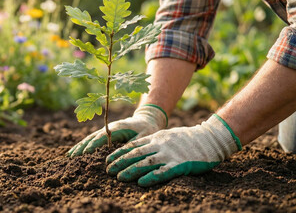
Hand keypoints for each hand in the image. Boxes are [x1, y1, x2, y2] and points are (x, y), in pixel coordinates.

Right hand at [67, 104, 166, 157]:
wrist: (147, 118)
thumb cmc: (147, 128)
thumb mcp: (143, 136)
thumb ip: (132, 144)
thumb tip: (119, 155)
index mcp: (117, 128)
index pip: (102, 137)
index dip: (93, 145)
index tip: (85, 153)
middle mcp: (108, 128)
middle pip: (91, 138)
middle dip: (81, 147)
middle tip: (71, 158)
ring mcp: (105, 130)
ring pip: (89, 138)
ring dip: (79, 147)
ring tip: (69, 156)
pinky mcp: (105, 133)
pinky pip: (91, 140)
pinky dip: (83, 146)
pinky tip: (76, 152)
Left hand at [106, 114, 241, 186]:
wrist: (210, 138)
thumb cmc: (189, 138)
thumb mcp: (168, 135)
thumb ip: (154, 141)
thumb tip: (139, 148)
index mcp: (156, 137)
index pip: (133, 145)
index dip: (119, 153)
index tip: (108, 159)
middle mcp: (160, 145)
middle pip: (136, 154)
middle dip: (120, 162)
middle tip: (108, 171)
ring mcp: (169, 154)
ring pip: (145, 163)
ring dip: (131, 170)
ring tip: (119, 178)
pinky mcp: (180, 164)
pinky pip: (163, 172)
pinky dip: (151, 177)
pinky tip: (140, 183)